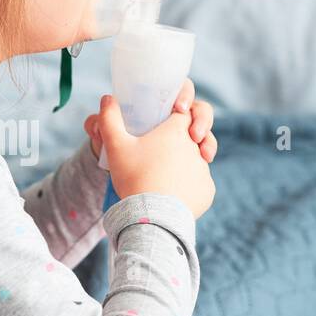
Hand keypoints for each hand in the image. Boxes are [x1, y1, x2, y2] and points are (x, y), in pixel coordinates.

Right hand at [85, 91, 215, 219]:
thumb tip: (107, 97)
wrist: (152, 217)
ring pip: (194, 161)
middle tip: (164, 152)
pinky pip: (198, 184)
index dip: (176, 111)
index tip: (166, 119)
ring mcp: (203, 170)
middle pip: (192, 135)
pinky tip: (170, 195)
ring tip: (161, 178)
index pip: (185, 110)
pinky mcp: (207, 191)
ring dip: (181, 166)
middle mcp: (196, 146)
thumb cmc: (134, 177)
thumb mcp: (116, 146)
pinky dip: (186, 187)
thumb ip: (109, 119)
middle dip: (181, 139)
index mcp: (177, 130)